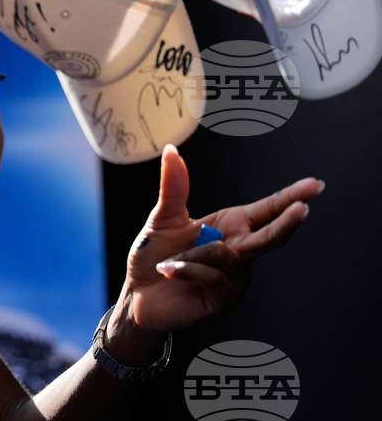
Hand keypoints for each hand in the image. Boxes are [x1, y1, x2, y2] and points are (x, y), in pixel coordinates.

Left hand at [118, 145, 319, 333]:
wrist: (138, 294)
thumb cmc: (155, 256)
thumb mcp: (163, 217)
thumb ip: (173, 187)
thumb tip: (171, 152)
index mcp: (231, 227)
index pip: (267, 210)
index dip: (291, 197)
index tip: (314, 185)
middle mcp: (240, 252)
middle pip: (270, 235)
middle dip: (287, 221)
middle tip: (302, 208)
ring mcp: (236, 278)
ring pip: (226, 255)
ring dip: (192, 254)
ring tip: (171, 259)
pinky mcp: (225, 299)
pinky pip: (213, 277)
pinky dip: (187, 270)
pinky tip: (170, 271)